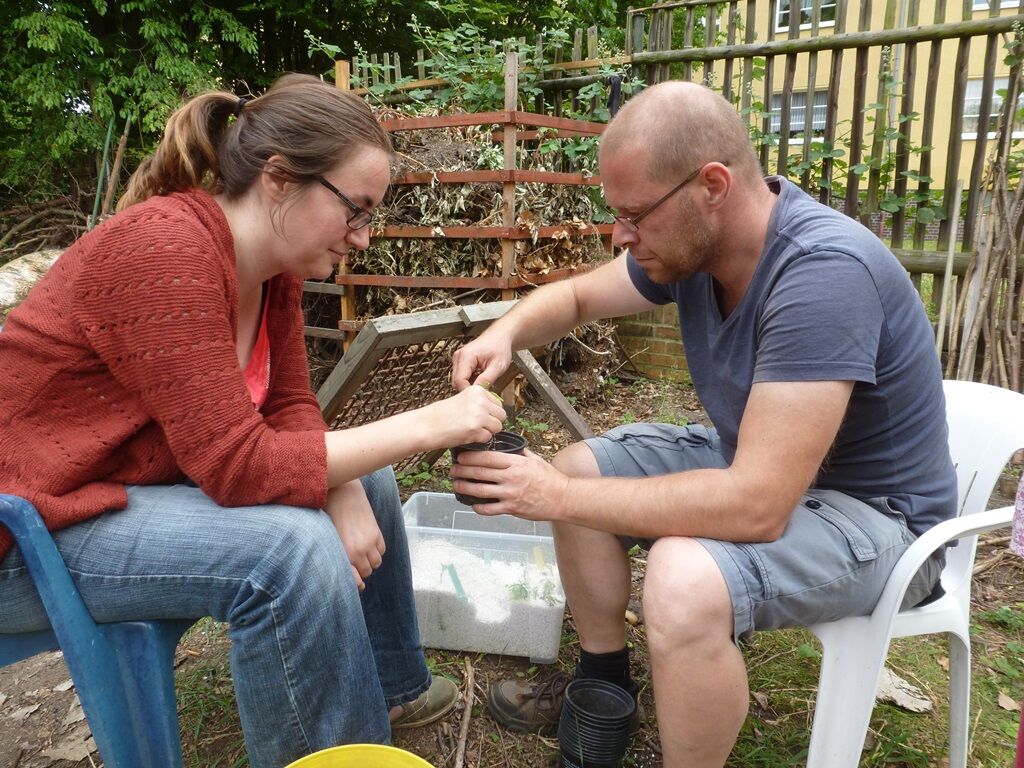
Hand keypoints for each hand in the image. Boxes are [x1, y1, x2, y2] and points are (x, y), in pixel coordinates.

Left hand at [326, 481, 384, 590]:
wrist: (343, 494)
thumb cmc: (331, 516)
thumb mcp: (331, 538)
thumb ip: (340, 555)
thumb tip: (348, 570)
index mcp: (343, 554)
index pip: (355, 578)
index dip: (356, 583)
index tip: (355, 582)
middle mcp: (358, 551)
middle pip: (367, 571)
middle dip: (362, 570)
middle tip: (357, 563)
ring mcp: (369, 543)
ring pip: (376, 563)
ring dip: (371, 561)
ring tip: (365, 554)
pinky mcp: (377, 533)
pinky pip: (382, 550)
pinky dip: (378, 551)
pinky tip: (371, 544)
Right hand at [422, 384, 505, 448]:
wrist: (425, 425)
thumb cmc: (440, 415)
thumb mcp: (462, 400)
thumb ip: (479, 403)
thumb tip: (496, 412)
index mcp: (477, 390)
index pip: (498, 404)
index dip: (490, 413)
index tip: (477, 416)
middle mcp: (480, 400)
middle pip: (501, 415)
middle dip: (491, 423)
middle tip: (475, 425)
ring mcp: (479, 414)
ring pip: (497, 427)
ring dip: (486, 431)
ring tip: (470, 430)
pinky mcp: (476, 428)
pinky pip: (488, 438)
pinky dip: (478, 440)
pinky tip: (465, 435)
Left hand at [450, 448, 567, 520]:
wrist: (563, 498)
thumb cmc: (550, 478)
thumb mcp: (536, 460)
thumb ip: (520, 453)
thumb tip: (507, 446)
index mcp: (516, 463)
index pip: (488, 457)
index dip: (471, 457)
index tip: (461, 456)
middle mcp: (511, 478)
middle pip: (480, 473)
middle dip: (463, 471)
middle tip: (453, 470)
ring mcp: (510, 494)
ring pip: (481, 491)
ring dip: (465, 488)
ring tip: (456, 485)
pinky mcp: (512, 508)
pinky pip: (490, 509)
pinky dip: (479, 507)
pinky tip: (473, 505)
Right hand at [451, 332, 512, 391]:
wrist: (499, 337)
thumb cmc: (500, 346)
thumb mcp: (498, 365)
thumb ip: (487, 379)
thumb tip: (478, 392)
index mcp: (466, 356)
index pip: (459, 381)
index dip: (468, 391)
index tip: (479, 395)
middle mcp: (459, 357)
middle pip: (456, 382)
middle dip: (468, 389)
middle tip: (482, 391)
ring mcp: (458, 359)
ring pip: (457, 380)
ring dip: (468, 385)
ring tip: (482, 383)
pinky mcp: (460, 362)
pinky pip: (461, 376)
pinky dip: (469, 381)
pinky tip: (479, 379)